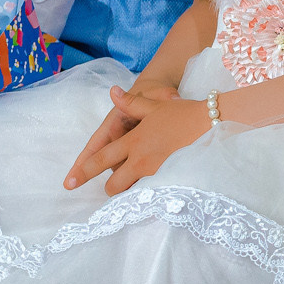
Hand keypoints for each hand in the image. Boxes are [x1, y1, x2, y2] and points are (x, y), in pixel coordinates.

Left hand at [66, 81, 206, 194]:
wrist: (213, 123)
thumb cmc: (182, 113)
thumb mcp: (155, 105)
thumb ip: (131, 102)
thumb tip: (112, 92)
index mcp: (133, 140)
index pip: (102, 158)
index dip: (84, 171)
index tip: (69, 183)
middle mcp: (140, 159)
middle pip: (113, 184)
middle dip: (109, 187)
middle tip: (113, 185)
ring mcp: (155, 172)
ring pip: (130, 191)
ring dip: (128, 190)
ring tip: (133, 186)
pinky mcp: (169, 180)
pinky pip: (149, 191)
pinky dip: (146, 192)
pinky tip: (151, 190)